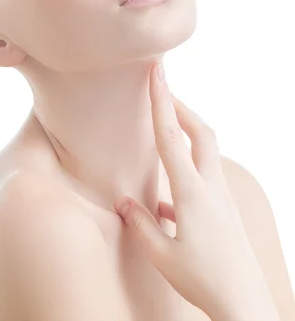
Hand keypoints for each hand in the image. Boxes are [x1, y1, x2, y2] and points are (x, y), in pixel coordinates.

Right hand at [113, 63, 274, 319]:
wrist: (244, 301)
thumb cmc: (203, 280)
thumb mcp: (162, 255)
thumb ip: (141, 224)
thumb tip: (125, 202)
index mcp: (191, 192)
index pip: (172, 136)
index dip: (161, 100)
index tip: (157, 71)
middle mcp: (210, 186)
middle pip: (200, 131)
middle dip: (181, 105)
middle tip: (161, 88)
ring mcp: (221, 194)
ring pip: (206, 147)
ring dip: (186, 128)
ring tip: (165, 122)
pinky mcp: (225, 205)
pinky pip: (206, 171)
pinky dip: (188, 163)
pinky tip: (169, 187)